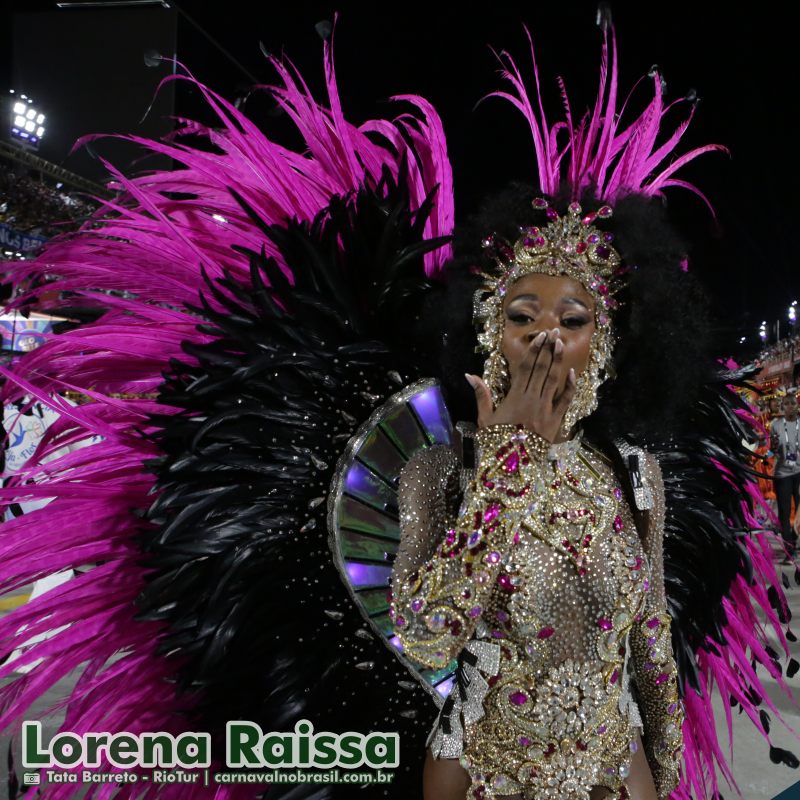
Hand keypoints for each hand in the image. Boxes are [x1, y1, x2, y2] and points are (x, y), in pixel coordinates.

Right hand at [466, 328, 576, 442]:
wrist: (512, 464)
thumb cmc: (496, 441)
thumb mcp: (485, 418)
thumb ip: (481, 395)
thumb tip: (469, 375)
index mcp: (514, 397)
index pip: (526, 368)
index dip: (533, 351)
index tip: (539, 337)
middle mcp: (531, 399)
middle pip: (541, 369)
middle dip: (547, 350)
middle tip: (553, 333)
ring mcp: (545, 409)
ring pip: (553, 380)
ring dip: (558, 361)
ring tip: (561, 344)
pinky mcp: (555, 420)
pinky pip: (565, 400)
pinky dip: (570, 386)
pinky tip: (573, 372)